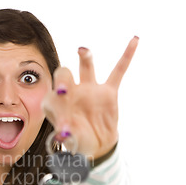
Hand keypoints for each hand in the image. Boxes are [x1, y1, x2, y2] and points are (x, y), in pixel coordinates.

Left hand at [42, 36, 138, 158]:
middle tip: (63, 89)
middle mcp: (70, 92)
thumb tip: (64, 134)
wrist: (95, 143)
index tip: (64, 128)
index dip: (54, 110)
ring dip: (85, 58)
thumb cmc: (77, 140)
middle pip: (63, 76)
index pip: (50, 99)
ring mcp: (89, 89)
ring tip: (82, 50)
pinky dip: (127, 56)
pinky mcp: (108, 92)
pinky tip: (135, 40)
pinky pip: (118, 71)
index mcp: (55, 103)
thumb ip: (67, 136)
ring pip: (86, 68)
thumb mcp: (71, 141)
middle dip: (63, 80)